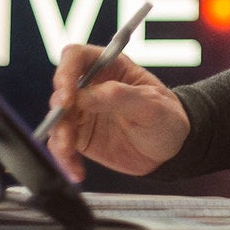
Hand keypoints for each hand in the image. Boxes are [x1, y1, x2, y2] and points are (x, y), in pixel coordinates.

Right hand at [46, 43, 188, 181]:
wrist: (171, 149)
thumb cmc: (166, 116)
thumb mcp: (151, 104)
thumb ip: (120, 96)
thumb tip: (86, 96)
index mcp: (110, 68)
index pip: (77, 57)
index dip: (66, 71)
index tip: (67, 95)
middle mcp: (92, 87)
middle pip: (61, 89)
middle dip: (58, 109)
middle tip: (65, 129)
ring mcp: (84, 113)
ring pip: (57, 120)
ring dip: (59, 137)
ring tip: (70, 153)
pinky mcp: (81, 137)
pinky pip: (62, 146)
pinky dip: (64, 159)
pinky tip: (77, 171)